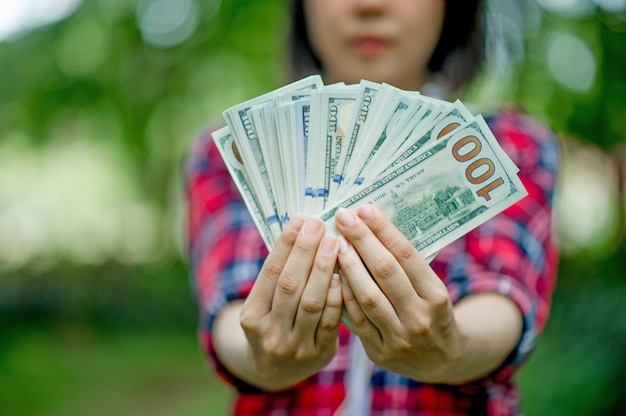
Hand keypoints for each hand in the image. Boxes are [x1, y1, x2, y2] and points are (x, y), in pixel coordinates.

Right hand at [238, 216, 342, 389]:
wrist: (277, 371)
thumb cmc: (273, 322)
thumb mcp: (263, 304)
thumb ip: (279, 274)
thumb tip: (301, 229)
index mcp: (252, 318)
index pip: (269, 274)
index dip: (285, 245)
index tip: (300, 221)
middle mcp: (270, 334)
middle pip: (290, 285)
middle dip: (305, 252)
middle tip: (319, 225)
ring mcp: (295, 347)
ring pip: (311, 302)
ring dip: (323, 269)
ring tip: (333, 243)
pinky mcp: (319, 354)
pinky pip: (330, 321)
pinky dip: (336, 296)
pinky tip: (341, 274)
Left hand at [335, 205, 465, 382]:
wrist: (442, 361)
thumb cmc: (432, 313)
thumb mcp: (433, 289)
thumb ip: (407, 267)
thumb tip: (373, 227)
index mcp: (436, 296)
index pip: (407, 255)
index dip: (384, 230)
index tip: (365, 209)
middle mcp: (420, 317)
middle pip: (386, 271)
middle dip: (362, 240)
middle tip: (345, 217)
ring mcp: (400, 337)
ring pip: (368, 295)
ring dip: (349, 265)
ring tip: (336, 242)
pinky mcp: (381, 352)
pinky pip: (357, 318)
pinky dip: (344, 294)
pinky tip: (334, 274)